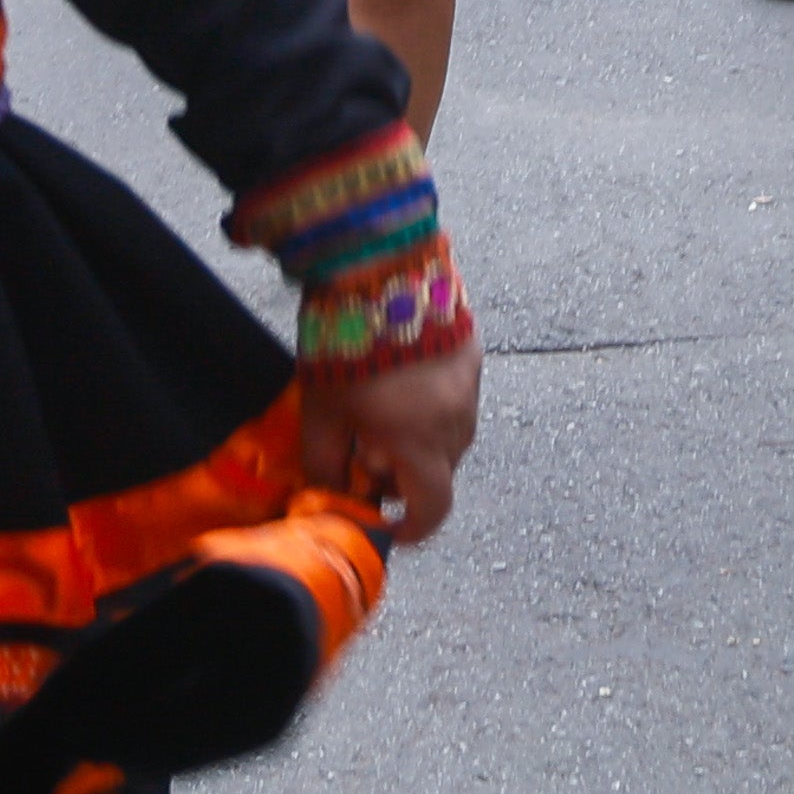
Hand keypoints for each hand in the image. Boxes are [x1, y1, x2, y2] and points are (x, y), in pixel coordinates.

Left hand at [299, 331, 481, 544]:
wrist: (374, 267)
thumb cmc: (343, 343)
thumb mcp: (322, 411)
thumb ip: (326, 465)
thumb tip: (330, 498)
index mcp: (421, 443)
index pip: (433, 509)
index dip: (413, 527)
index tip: (389, 525)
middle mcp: (458, 421)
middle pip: (437, 470)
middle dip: (403, 474)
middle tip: (363, 453)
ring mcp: (471, 385)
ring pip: (449, 433)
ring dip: (420, 438)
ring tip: (378, 409)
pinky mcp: (472, 351)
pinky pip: (456, 396)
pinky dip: (431, 403)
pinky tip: (399, 378)